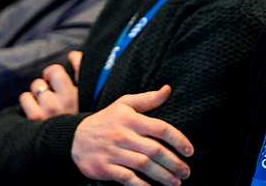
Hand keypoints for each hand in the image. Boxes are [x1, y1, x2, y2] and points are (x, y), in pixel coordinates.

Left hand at [20, 51, 82, 119]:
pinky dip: (28, 102)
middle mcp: (67, 101)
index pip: (64, 68)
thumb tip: (73, 54)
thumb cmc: (77, 119)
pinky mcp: (36, 117)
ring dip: (38, 93)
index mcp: (81, 94)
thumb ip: (81, 72)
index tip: (60, 76)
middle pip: (50, 73)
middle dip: (49, 80)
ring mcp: (50, 109)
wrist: (70, 147)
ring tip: (46, 104)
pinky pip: (25, 98)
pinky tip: (36, 111)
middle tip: (52, 91)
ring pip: (36, 86)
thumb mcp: (86, 97)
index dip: (60, 69)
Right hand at [71, 85, 193, 185]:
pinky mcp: (104, 167)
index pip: (161, 128)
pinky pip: (127, 178)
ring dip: (163, 176)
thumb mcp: (124, 104)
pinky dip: (141, 185)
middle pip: (155, 151)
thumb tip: (168, 89)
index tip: (190, 151)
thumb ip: (148, 99)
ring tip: (176, 182)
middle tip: (186, 172)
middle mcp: (123, 135)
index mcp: (131, 119)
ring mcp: (113, 152)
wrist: (75, 138)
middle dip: (174, 163)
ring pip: (143, 166)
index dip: (178, 140)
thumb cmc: (107, 120)